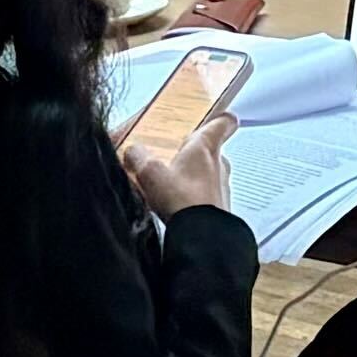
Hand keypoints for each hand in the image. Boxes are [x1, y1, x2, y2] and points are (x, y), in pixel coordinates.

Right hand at [120, 112, 234, 220]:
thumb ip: (139, 157)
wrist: (203, 239)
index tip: (219, 117)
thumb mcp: (150, 174)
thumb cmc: (183, 201)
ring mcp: (222, 189)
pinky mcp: (221, 211)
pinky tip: (180, 209)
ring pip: (211, 176)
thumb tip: (133, 151)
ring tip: (173, 187)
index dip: (221, 119)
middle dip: (196, 154)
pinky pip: (209, 199)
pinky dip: (197, 200)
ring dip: (195, 179)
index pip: (223, 123)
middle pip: (213, 151)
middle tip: (178, 157)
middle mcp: (219, 165)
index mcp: (206, 147)